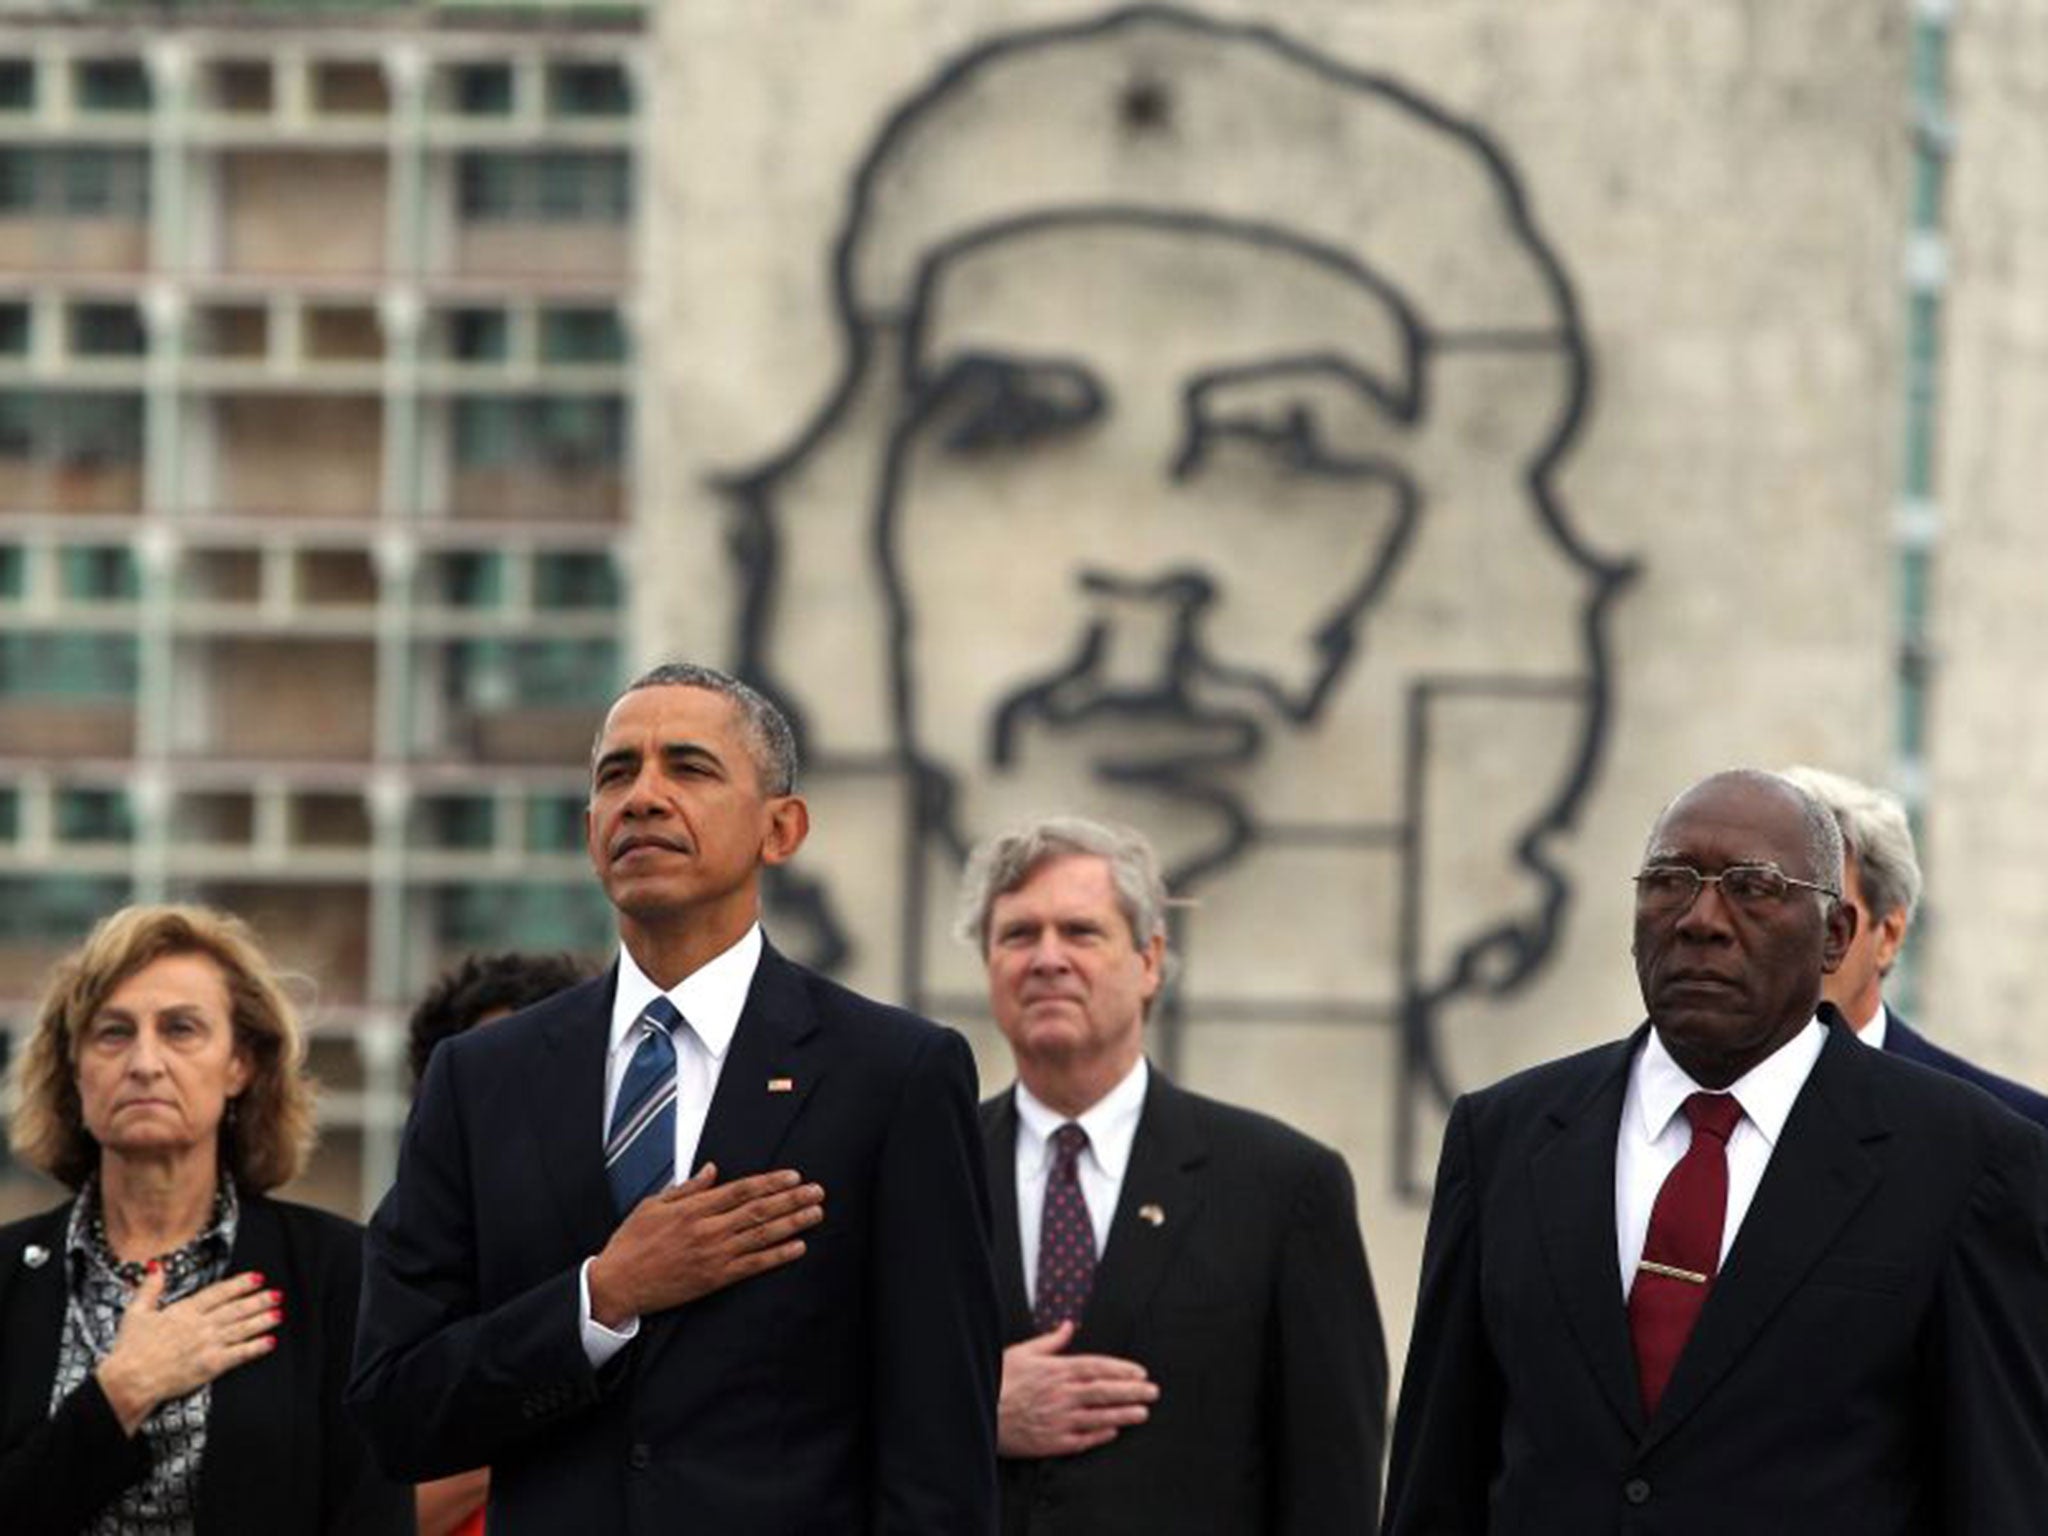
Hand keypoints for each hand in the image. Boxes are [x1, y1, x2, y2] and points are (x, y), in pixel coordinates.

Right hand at [95, 1266, 280, 1434]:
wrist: (129, 1380)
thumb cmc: (130, 1349)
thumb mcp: (136, 1313)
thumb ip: (149, 1288)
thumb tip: (156, 1266)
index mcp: (184, 1310)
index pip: (219, 1292)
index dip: (240, 1284)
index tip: (257, 1278)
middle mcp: (200, 1324)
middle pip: (236, 1309)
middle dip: (259, 1300)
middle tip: (276, 1294)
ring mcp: (208, 1344)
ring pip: (242, 1328)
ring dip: (262, 1320)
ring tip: (278, 1313)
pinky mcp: (211, 1365)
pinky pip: (239, 1354)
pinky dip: (256, 1347)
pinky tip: (270, 1342)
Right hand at [587, 1162, 824, 1326]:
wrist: (617, 1284)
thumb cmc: (631, 1243)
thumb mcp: (653, 1205)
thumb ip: (687, 1188)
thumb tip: (712, 1169)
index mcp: (693, 1207)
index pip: (741, 1189)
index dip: (771, 1182)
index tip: (794, 1176)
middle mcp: (707, 1229)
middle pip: (759, 1209)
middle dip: (792, 1198)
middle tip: (817, 1191)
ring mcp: (713, 1254)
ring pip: (761, 1235)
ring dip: (793, 1223)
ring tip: (816, 1213)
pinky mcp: (714, 1278)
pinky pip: (753, 1265)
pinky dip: (777, 1255)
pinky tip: (798, 1247)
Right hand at [997, 1320, 1157, 1457]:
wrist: (978, 1413)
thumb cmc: (998, 1380)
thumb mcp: (1022, 1352)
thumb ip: (1050, 1341)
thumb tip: (1068, 1325)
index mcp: (1056, 1370)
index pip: (1097, 1368)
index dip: (1121, 1370)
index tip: (1140, 1372)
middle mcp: (1061, 1394)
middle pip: (1104, 1391)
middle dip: (1132, 1391)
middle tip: (1153, 1392)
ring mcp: (1058, 1420)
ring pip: (1098, 1416)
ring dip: (1123, 1414)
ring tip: (1143, 1413)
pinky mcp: (1051, 1442)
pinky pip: (1082, 1439)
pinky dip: (1100, 1435)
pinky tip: (1114, 1432)